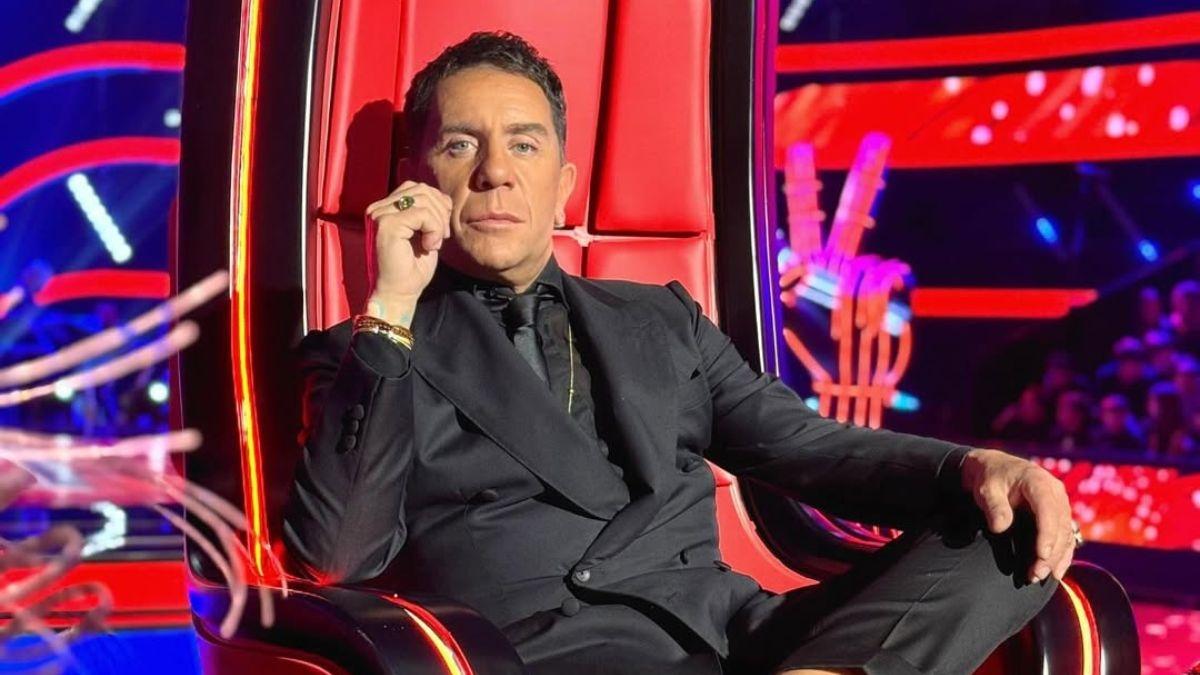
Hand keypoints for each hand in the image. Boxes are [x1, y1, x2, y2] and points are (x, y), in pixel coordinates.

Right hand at [364, 182, 452, 323]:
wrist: (399, 293)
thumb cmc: (412, 267)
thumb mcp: (425, 232)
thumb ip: (428, 212)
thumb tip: (443, 197)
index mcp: (385, 208)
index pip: (417, 188)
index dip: (437, 204)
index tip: (441, 229)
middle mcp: (377, 209)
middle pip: (422, 190)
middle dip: (440, 211)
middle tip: (442, 236)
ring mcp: (379, 215)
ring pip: (424, 200)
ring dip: (438, 222)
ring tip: (435, 242)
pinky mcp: (386, 225)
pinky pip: (422, 214)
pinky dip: (434, 229)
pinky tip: (429, 246)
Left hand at [961, 448, 1073, 582]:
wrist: (994, 468)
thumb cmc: (989, 478)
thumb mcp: (986, 489)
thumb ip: (994, 506)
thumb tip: (1001, 527)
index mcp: (1038, 482)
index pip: (1048, 510)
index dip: (1047, 534)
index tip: (1041, 556)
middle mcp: (1055, 492)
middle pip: (1060, 526)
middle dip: (1052, 553)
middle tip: (1036, 574)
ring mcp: (1059, 503)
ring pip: (1066, 533)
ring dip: (1057, 557)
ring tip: (1041, 577)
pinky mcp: (1058, 513)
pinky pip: (1066, 535)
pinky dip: (1062, 553)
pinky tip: (1056, 571)